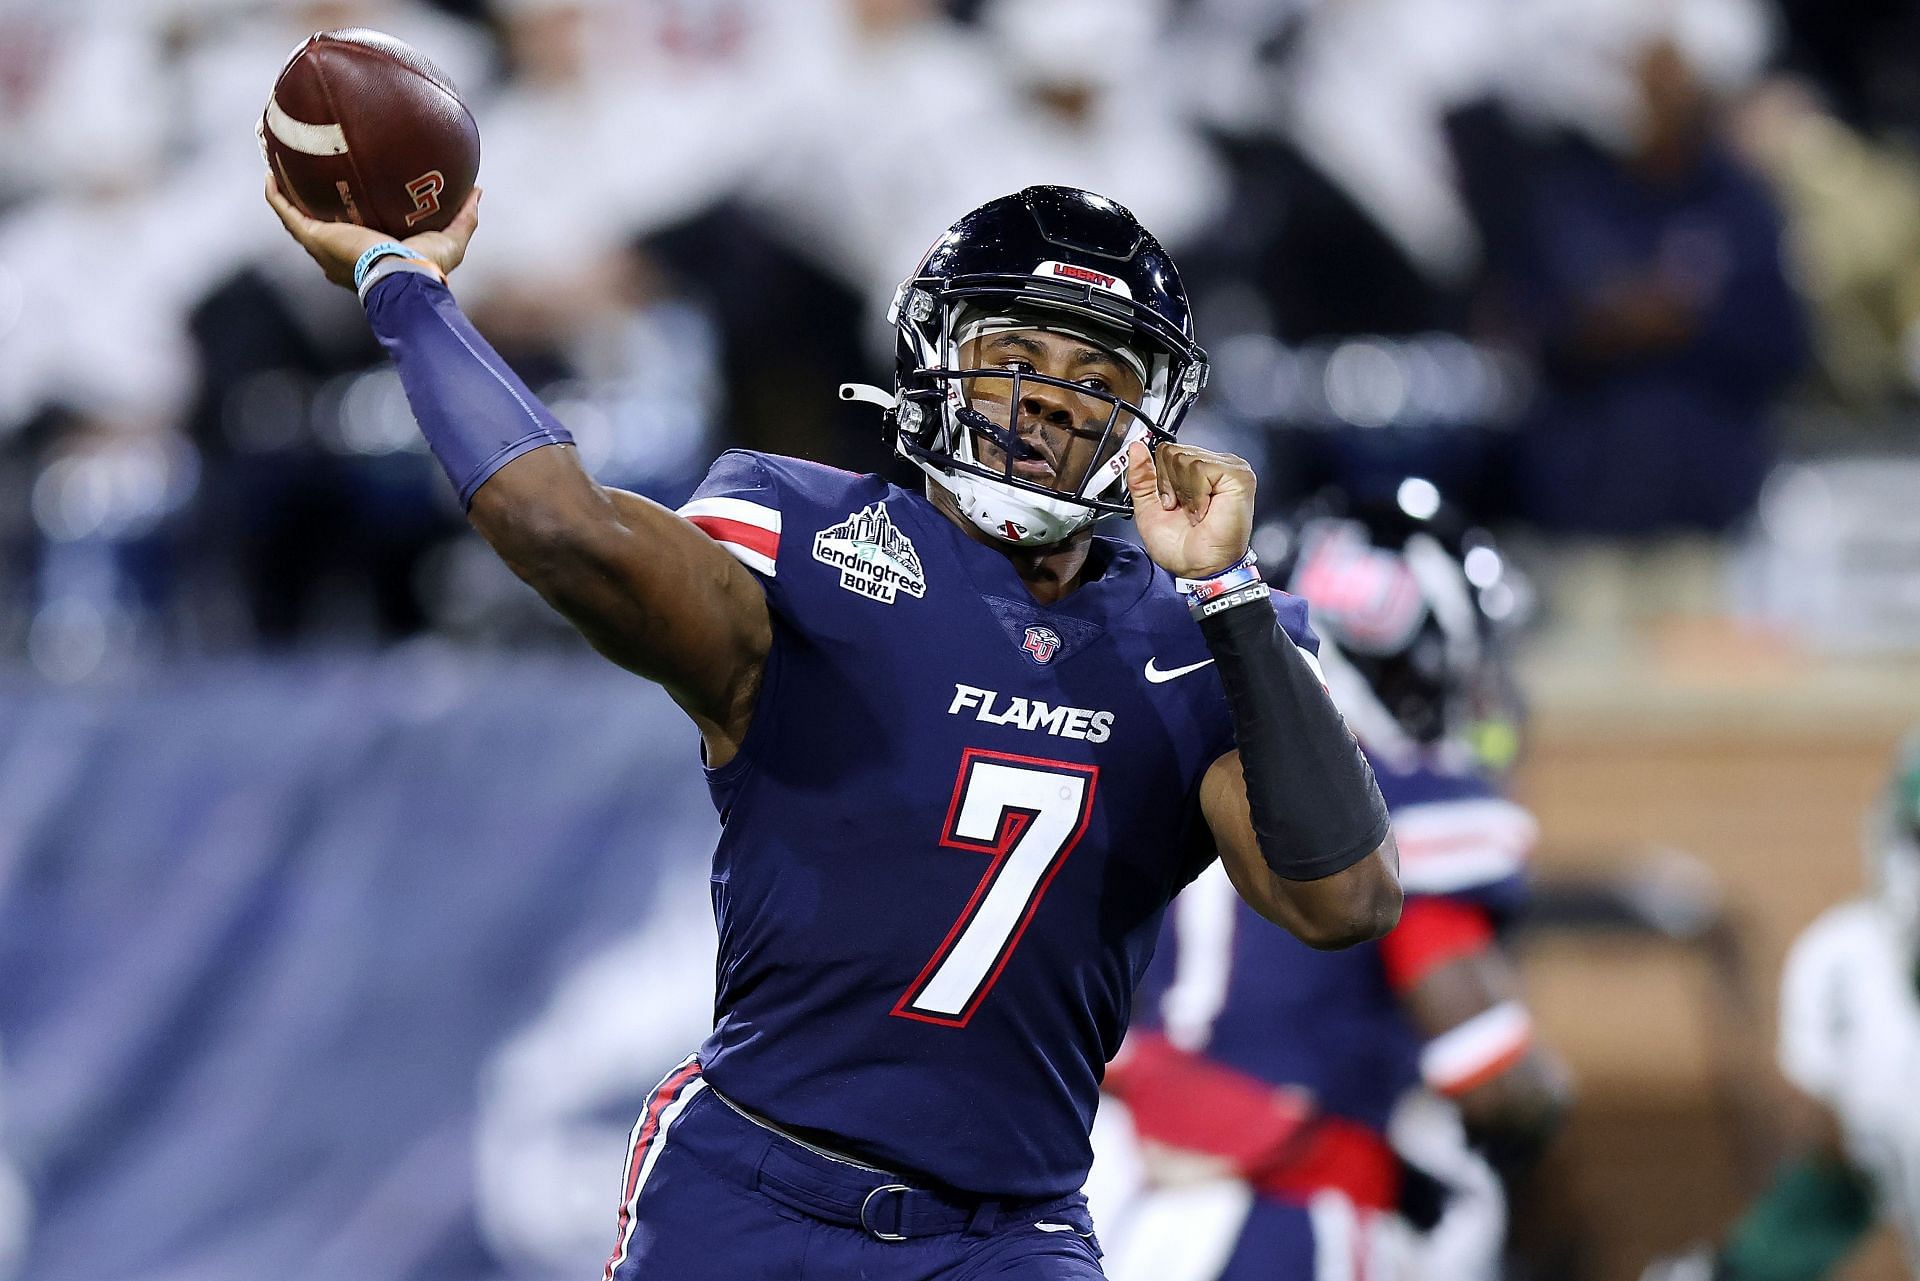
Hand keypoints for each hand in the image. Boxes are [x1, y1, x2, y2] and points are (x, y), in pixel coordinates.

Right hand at [264, 174, 480, 288]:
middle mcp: (339, 254)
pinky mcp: (313, 238)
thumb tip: (478, 191)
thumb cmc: (427, 269)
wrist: (404, 276)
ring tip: (278, 167)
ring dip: (285, 194)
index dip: (347, 219)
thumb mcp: (451, 240)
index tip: (349, 196)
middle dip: (311, 204)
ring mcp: (323, 247)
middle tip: (307, 177)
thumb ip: (464, 217)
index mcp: (367, 256)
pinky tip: (269, 172)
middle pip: (319, 226)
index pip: (353, 238)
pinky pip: (286, 212)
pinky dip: (276, 194)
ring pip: (296, 218)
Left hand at [1126, 440, 1254, 578]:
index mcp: (1196, 471)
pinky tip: (1204, 511)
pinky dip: (1196, 494)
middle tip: (1182, 509)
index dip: (1160, 478)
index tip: (1169, 503)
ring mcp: (1228, 468)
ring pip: (1185, 458)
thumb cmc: (1181, 547)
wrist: (1198, 569)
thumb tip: (1135, 448)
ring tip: (1195, 512)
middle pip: (1173, 451)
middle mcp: (1214, 466)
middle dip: (1169, 485)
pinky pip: (1201, 467)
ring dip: (1183, 493)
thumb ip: (1141, 477)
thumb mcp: (1148, 508)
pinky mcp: (1238, 476)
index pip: (1166, 450)